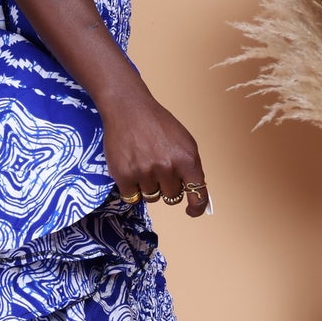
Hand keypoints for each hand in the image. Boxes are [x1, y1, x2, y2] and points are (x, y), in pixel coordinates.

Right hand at [102, 89, 209, 217]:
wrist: (128, 109)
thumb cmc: (157, 124)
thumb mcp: (184, 141)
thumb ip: (190, 167)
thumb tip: (193, 193)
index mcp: (187, 159)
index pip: (197, 194)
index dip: (196, 207)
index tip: (191, 211)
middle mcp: (167, 167)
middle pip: (172, 197)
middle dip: (166, 186)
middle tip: (157, 167)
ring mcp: (145, 172)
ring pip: (151, 197)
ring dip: (148, 186)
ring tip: (142, 164)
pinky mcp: (124, 175)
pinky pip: (132, 196)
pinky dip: (131, 187)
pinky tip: (130, 169)